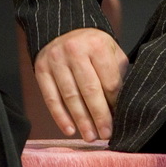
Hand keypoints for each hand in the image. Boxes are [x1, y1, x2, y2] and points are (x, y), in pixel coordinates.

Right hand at [34, 27, 128, 141]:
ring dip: (81, 120)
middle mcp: (74, 50)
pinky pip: (51, 98)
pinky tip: (70, 129)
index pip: (108, 80)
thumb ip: (118, 75)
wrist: (64, 29)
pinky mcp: (41, 69)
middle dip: (99, 116)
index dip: (114, 103)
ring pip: (70, 96)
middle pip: (89, 90)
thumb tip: (124, 107)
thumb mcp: (111, 52)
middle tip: (106, 135)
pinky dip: (60, 116)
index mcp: (97, 45)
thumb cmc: (93, 46)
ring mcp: (55, 59)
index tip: (120, 120)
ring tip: (90, 137)